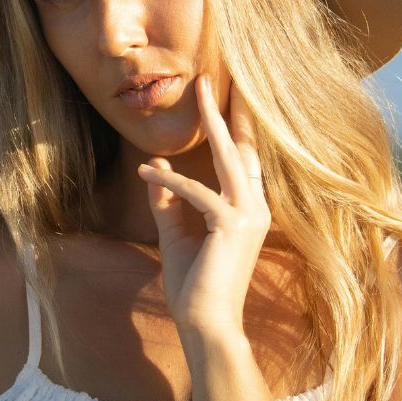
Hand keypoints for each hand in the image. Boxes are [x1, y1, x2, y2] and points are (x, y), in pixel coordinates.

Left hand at [137, 74, 270, 336]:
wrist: (204, 324)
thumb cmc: (194, 281)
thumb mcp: (176, 232)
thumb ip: (169, 199)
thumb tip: (156, 164)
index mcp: (247, 208)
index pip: (242, 158)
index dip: (235, 126)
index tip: (226, 96)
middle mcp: (255, 206)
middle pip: (243, 146)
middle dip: (230, 109)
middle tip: (215, 77)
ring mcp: (248, 215)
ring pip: (230, 157)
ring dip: (212, 121)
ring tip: (198, 89)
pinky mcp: (232, 226)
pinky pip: (197, 192)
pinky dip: (171, 181)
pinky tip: (146, 172)